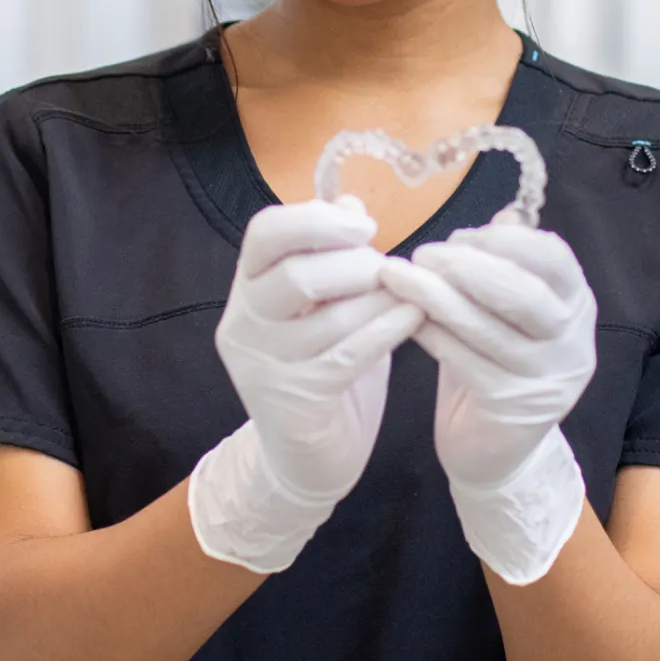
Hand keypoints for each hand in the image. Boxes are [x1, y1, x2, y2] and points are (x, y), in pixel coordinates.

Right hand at [190, 199, 422, 572]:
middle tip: (391, 272)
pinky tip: (415, 318)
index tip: (364, 226)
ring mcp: (264, 365)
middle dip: (357, 264)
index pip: (264, 232)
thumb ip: (331, 256)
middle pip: (296, 272)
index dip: (317, 219)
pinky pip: (349, 354)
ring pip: (329, 316)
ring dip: (381, 299)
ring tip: (412, 295)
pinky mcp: (295, 401)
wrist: (306, 459)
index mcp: (248, 288)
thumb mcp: (324, 305)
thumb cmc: (322, 369)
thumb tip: (348, 201)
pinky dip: (387, 329)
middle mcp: (245, 323)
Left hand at [379, 225, 595, 584]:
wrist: (495, 452)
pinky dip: (430, 334)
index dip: (506, 241)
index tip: (461, 235)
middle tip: (423, 253)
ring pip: (486, 327)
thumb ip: (509, 265)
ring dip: (435, 296)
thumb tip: (502, 213)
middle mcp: (572, 343)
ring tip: (397, 276)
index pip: (554, 259)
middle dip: (466, 266)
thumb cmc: (497, 365)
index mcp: (577, 307)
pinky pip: (462, 360)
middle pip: (522, 292)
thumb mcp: (509, 313)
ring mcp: (545, 380)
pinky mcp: (511, 409)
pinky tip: (404, 319)